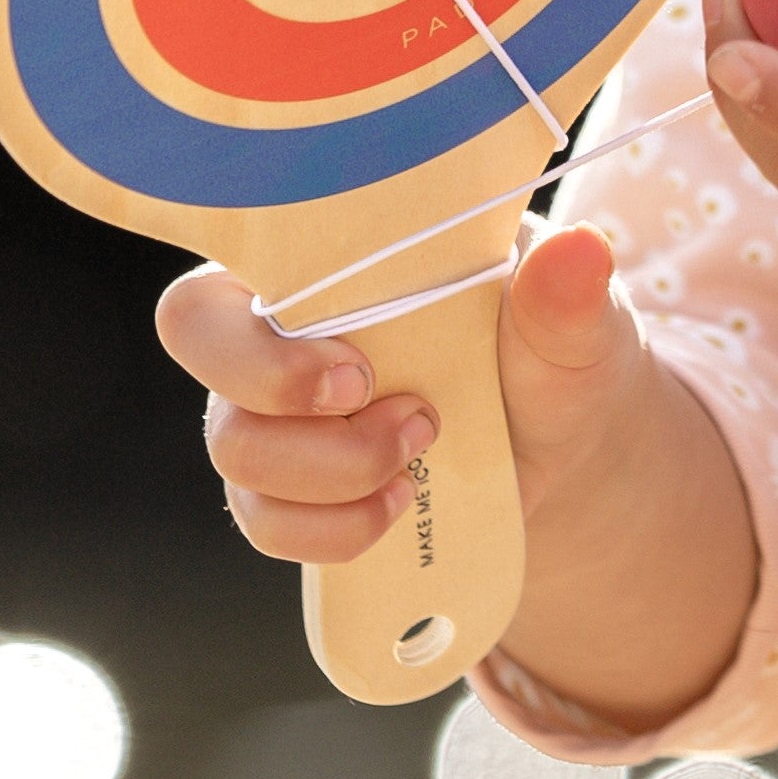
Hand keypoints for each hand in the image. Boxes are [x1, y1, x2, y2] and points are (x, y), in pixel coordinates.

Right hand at [155, 224, 663, 571]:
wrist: (559, 444)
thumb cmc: (554, 351)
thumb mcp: (574, 325)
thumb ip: (564, 296)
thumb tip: (577, 250)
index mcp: (334, 256)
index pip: (231, 255)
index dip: (260, 325)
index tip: (357, 366)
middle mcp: (284, 325)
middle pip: (200, 344)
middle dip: (281, 395)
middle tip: (390, 407)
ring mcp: (277, 410)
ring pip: (237, 450)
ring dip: (334, 468)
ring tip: (423, 448)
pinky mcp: (294, 487)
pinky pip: (267, 522)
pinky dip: (335, 528)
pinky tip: (401, 503)